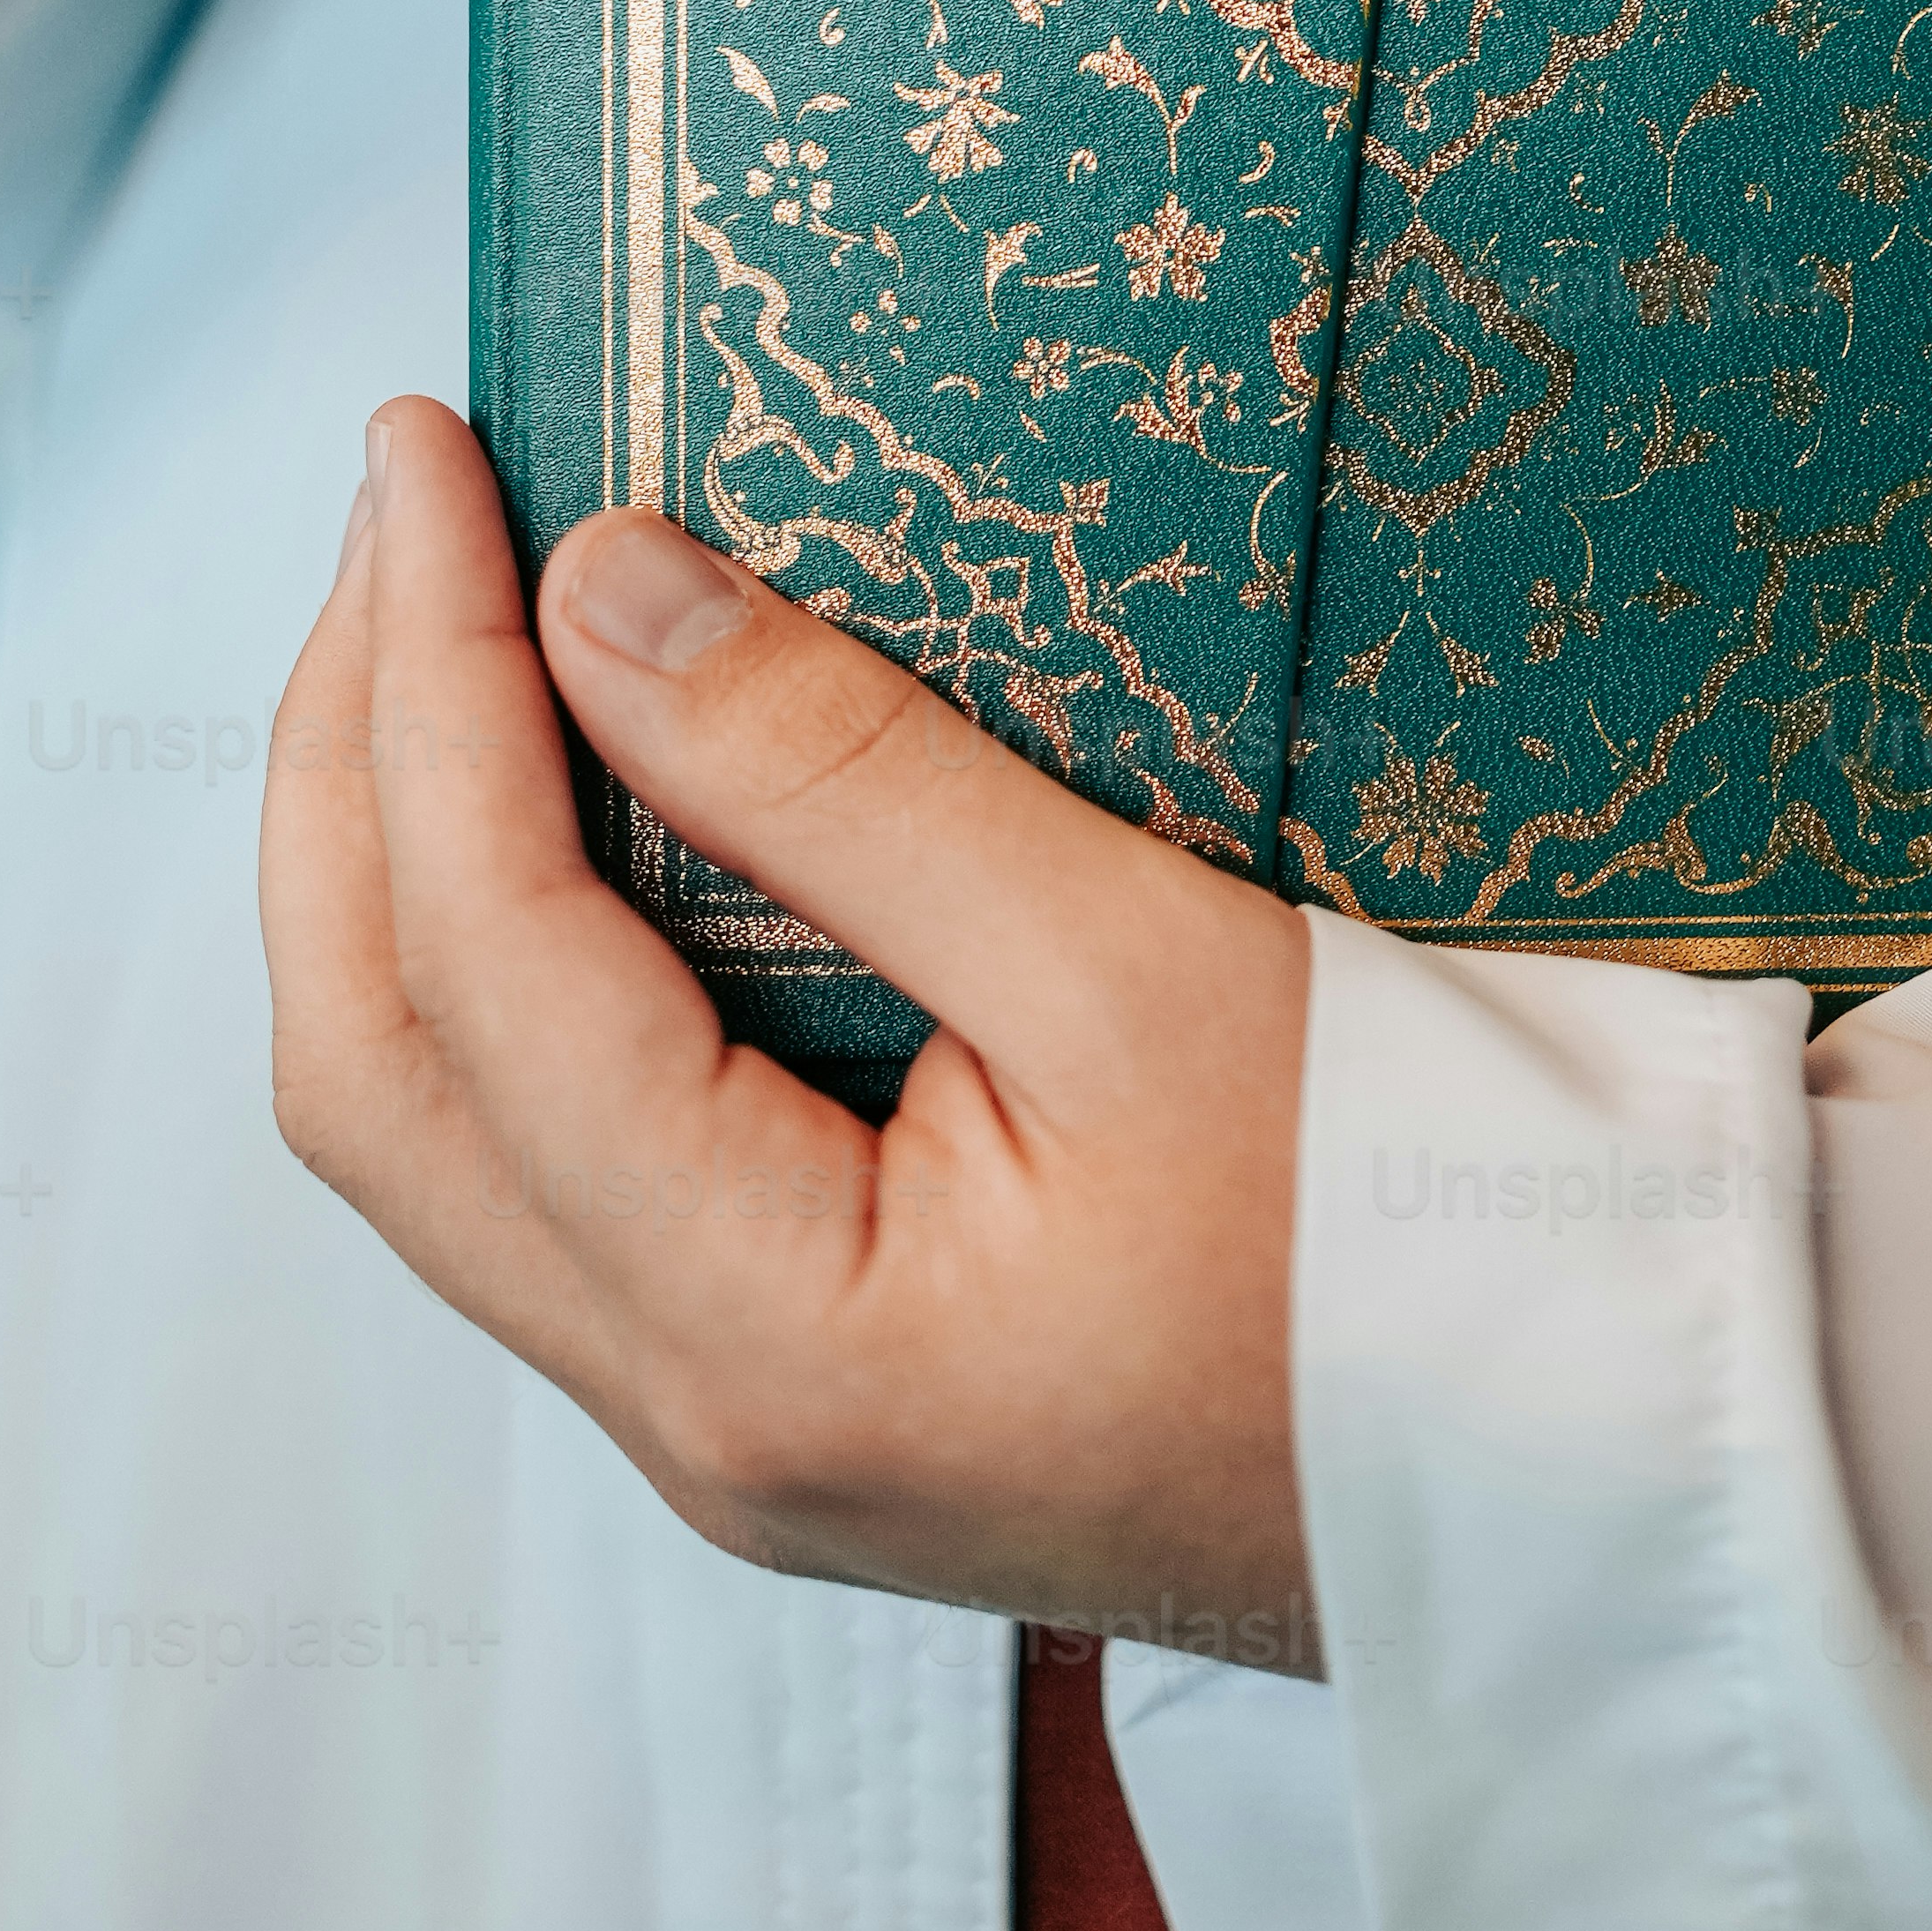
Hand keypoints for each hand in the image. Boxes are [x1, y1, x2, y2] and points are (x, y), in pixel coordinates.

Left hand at [256, 398, 1316, 1657]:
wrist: (1584, 1483)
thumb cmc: (1419, 1243)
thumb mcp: (1150, 967)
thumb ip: (851, 782)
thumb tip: (597, 588)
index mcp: (765, 1339)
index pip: (486, 960)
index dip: (426, 674)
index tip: (429, 447)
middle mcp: (691, 1417)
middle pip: (372, 1065)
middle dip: (346, 762)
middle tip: (400, 505)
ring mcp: (725, 1420)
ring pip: (431, 1125)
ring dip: (395, 860)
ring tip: (446, 616)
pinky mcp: (786, 1380)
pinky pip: (541, 1157)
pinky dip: (498, 956)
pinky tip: (564, 804)